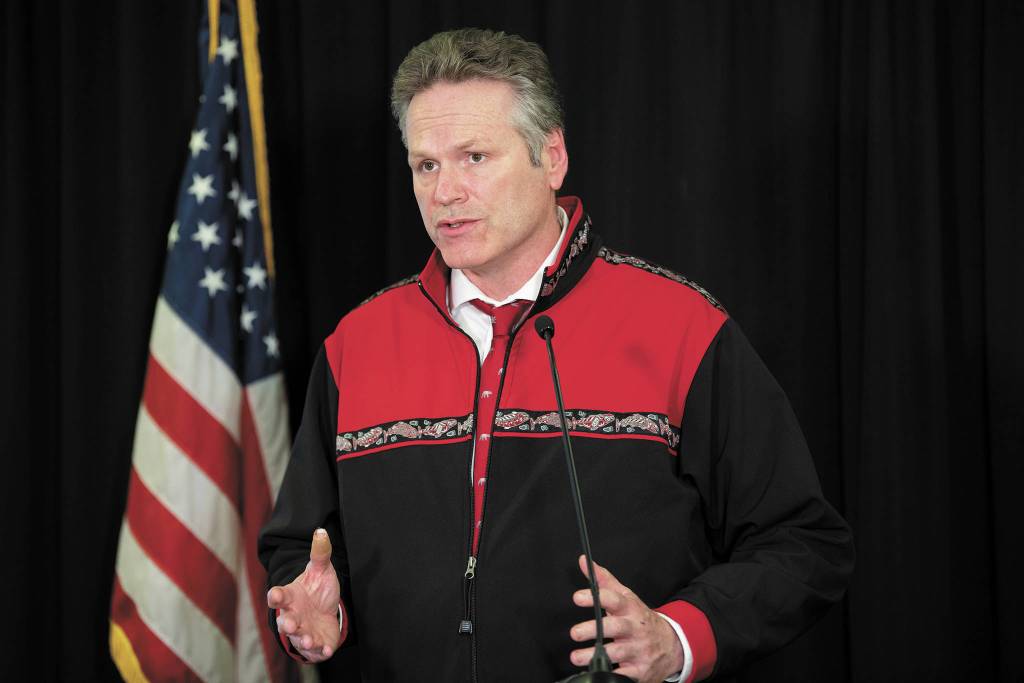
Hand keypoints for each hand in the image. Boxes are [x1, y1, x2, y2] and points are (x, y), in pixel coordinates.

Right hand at [266, 528, 342, 662]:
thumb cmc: (317, 590)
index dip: (276, 596)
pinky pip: (316, 651)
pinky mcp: (317, 644)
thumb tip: (321, 531)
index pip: (279, 596)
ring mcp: (304, 631)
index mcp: (291, 597)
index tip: (275, 594)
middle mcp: (294, 616)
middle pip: (286, 622)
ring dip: (302, 640)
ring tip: (308, 639)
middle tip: (289, 624)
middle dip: (287, 624)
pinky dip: (320, 652)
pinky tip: (326, 650)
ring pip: (299, 639)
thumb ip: (320, 553)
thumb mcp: (320, 570)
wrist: (326, 611)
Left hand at [569, 555, 683, 682]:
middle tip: (575, 632)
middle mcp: (635, 628)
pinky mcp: (640, 670)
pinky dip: (612, 675)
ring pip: (616, 653)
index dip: (595, 597)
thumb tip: (584, 562)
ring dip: (594, 656)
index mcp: (631, 608)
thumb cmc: (640, 619)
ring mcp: (639, 650)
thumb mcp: (626, 597)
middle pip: (615, 627)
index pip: (614, 599)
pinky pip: (625, 674)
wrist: (672, 645)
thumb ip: (603, 580)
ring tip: (576, 657)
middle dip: (594, 630)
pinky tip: (597, 673)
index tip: (577, 597)